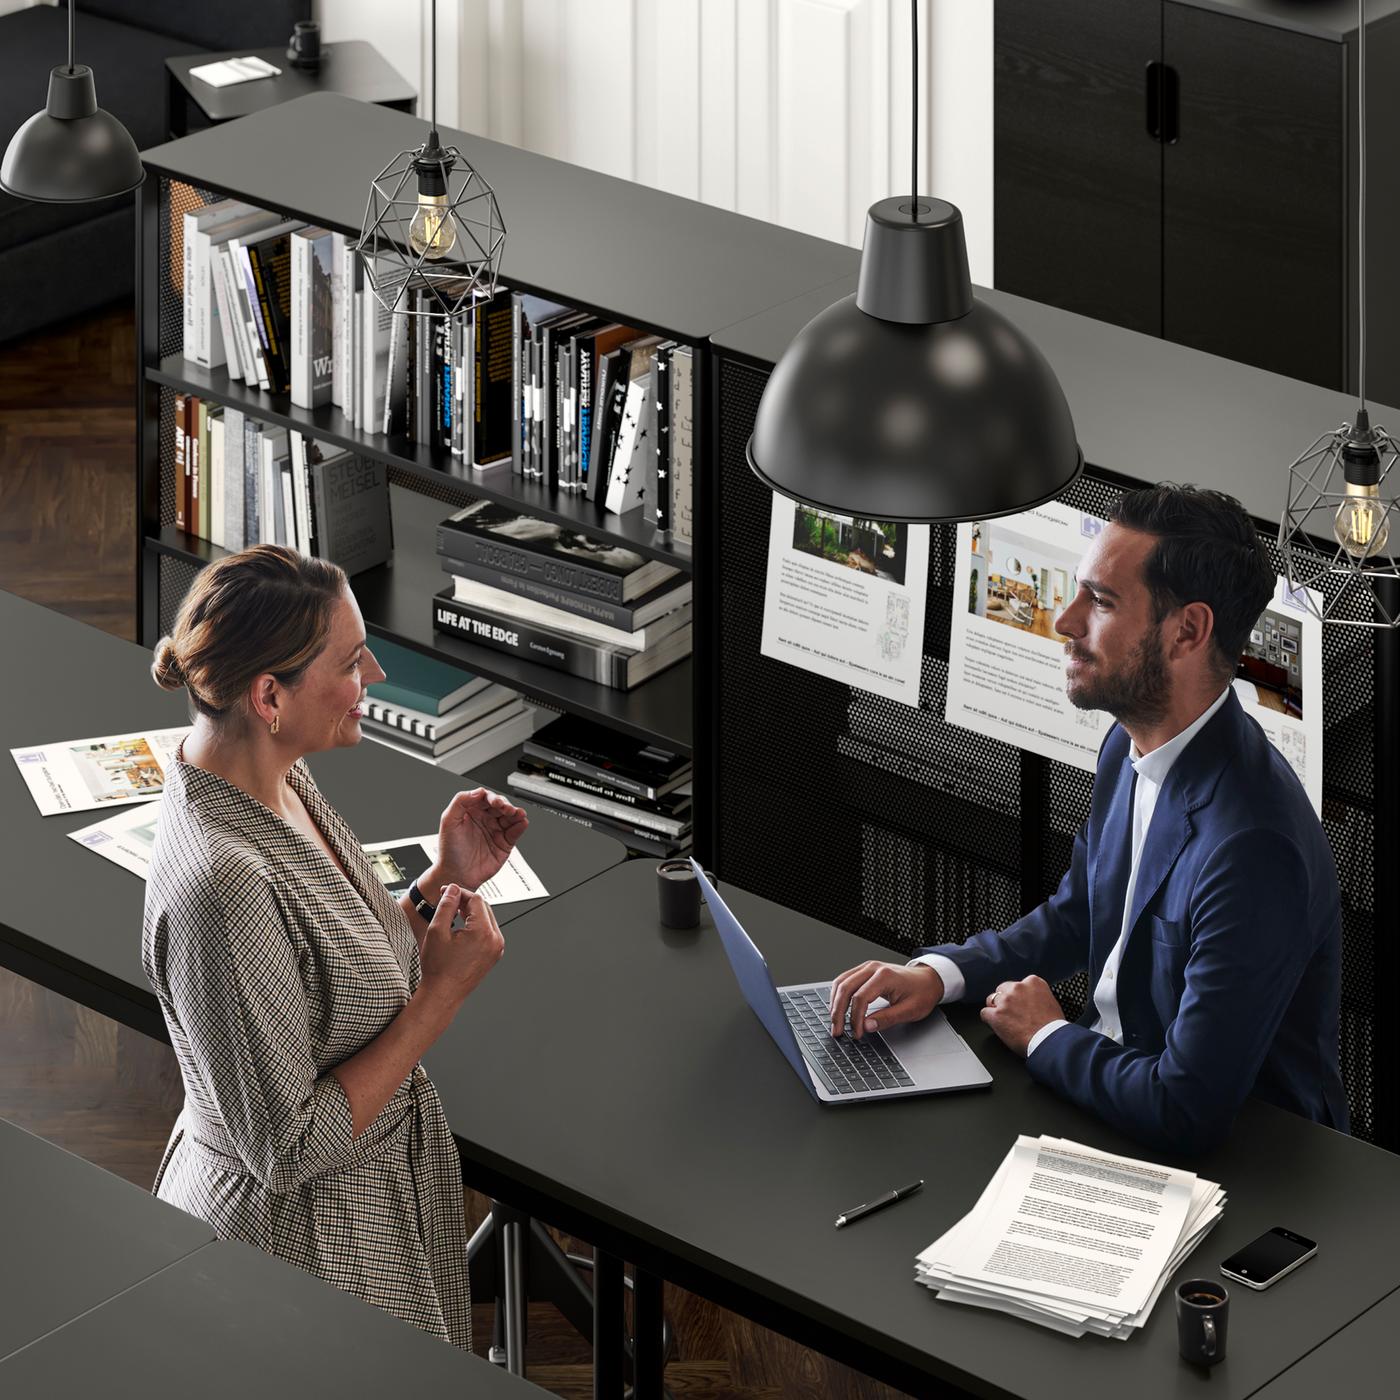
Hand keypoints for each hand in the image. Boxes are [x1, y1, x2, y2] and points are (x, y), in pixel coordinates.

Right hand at [418, 885, 504, 1008]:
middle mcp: (495, 940)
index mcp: (483, 933)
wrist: (443, 994)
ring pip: (487, 918)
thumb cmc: (439, 969)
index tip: (447, 892)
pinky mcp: (494, 954)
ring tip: (452, 913)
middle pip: (484, 907)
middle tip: (448, 900)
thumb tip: (453, 890)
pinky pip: (488, 931)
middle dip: (466, 902)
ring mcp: (496, 948)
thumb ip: (446, 906)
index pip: (475, 900)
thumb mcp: (437, 931)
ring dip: (471, 912)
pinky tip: (461, 927)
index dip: (459, 893)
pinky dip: (476, 925)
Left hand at [432, 788, 528, 892]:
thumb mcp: (449, 821)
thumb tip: (478, 791)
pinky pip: (515, 832)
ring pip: (510, 817)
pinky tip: (521, 822)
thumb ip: (460, 802)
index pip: (485, 798)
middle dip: (505, 804)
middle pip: (500, 805)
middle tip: (506, 808)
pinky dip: (520, 826)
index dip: (492, 797)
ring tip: (517, 814)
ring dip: (516, 813)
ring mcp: (495, 830)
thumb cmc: (449, 851)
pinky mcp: (504, 843)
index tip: (495, 802)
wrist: (456, 875)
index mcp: (471, 811)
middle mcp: (485, 819)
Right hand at [828, 961, 943, 1040]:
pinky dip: (838, 995)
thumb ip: (887, 1018)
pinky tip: (838, 1007)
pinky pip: (844, 980)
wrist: (929, 979)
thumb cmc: (922, 993)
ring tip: (835, 1022)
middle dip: (838, 1012)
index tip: (857, 1033)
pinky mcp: (865, 970)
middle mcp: (872, 968)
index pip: (860, 998)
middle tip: (837, 1030)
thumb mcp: (910, 1010)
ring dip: (834, 1003)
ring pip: (841, 983)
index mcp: (885, 976)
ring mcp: (867, 967)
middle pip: (845, 988)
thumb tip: (866, 1026)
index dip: (855, 1018)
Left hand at [980, 976, 1063, 1056]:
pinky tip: (996, 1026)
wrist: (1050, 1041)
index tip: (1020, 1003)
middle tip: (1012, 1013)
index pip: (1018, 984)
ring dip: (996, 1009)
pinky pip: (984, 1013)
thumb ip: (1037, 996)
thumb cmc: (1053, 1027)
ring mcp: (1006, 1001)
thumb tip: (1030, 1000)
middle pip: (1002, 989)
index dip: (1018, 995)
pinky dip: (988, 1020)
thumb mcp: (1050, 1002)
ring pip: (991, 999)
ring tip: (1004, 1020)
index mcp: (1033, 983)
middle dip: (1005, 1000)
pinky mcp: (996, 1014)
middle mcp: (1018, 988)